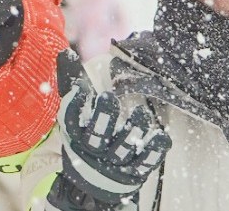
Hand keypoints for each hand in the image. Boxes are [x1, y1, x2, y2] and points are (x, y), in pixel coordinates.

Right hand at [44, 51, 169, 210]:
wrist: (95, 176)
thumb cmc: (86, 130)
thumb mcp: (77, 107)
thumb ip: (72, 81)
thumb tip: (66, 52)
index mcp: (77, 133)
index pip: (72, 121)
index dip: (75, 107)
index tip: (81, 90)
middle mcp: (93, 149)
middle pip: (96, 136)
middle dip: (103, 119)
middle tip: (109, 98)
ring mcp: (114, 162)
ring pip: (122, 149)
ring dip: (132, 132)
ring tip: (142, 114)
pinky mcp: (133, 171)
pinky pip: (144, 163)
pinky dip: (153, 151)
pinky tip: (162, 136)